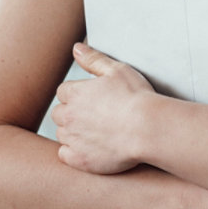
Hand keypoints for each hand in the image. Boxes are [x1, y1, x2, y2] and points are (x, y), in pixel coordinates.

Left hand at [52, 42, 155, 173]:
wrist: (148, 129)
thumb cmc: (136, 98)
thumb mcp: (117, 70)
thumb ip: (93, 59)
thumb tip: (76, 49)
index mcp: (75, 93)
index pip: (64, 92)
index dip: (77, 96)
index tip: (91, 100)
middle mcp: (68, 116)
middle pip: (59, 114)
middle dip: (72, 114)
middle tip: (93, 117)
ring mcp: (73, 139)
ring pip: (62, 134)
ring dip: (73, 133)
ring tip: (95, 134)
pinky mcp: (80, 160)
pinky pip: (65, 155)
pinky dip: (73, 153)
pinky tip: (89, 150)